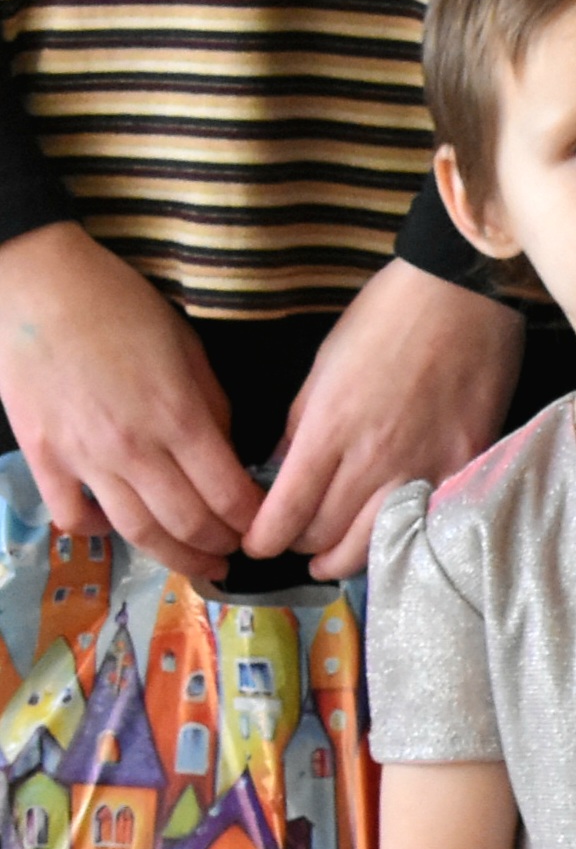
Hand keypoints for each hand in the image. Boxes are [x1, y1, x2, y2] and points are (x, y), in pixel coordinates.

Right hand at [0, 221, 261, 577]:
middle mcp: (135, 449)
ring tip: (198, 565)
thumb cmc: (118, 305)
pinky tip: (119, 528)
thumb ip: (211, 406)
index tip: (266, 527)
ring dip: (175, 557)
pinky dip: (100, 533)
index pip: (229, 495)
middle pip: (189, 525)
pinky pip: (75, 516)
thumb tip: (226, 453)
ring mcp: (86, 459)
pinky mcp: (44, 458)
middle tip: (235, 553)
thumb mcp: (186, 347)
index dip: (254, 522)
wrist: (36, 284)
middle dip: (221, 547)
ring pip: (138, 533)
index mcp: (179, 418)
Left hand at [242, 256, 523, 577]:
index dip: (265, 539)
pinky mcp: (460, 470)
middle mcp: (371, 461)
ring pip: (371, 546)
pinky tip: (385, 536)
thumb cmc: (386, 317)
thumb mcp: (324, 364)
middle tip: (295, 541)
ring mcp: (421, 470)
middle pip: (323, 536)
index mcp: (329, 429)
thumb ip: (300, 423)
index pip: (285, 512)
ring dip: (342, 557)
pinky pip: (421, 525)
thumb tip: (280, 466)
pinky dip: (396, 538)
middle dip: (300, 545)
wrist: (462, 296)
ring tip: (331, 558)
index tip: (257, 542)